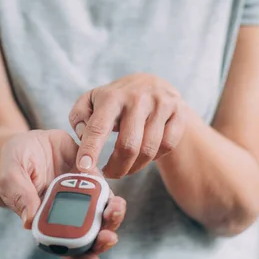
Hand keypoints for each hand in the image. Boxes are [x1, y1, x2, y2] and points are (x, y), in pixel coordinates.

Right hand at [0, 129, 125, 258]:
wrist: (28, 140)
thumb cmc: (15, 163)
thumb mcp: (11, 175)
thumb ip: (19, 195)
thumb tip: (29, 221)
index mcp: (45, 219)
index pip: (66, 246)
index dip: (81, 258)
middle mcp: (66, 211)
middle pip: (89, 233)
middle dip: (102, 238)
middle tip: (109, 237)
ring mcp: (79, 193)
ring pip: (101, 212)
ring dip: (112, 216)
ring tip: (116, 210)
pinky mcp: (88, 174)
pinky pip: (103, 188)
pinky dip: (110, 195)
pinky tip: (113, 196)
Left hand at [69, 73, 187, 177]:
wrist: (153, 84)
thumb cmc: (116, 100)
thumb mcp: (92, 100)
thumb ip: (79, 117)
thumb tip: (83, 136)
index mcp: (112, 96)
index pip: (98, 126)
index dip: (90, 149)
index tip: (84, 168)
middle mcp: (137, 98)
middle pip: (128, 145)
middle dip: (117, 168)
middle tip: (110, 175)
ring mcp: (161, 104)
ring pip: (148, 150)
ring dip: (135, 167)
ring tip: (126, 167)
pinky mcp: (179, 112)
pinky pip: (168, 146)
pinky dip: (155, 157)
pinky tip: (146, 154)